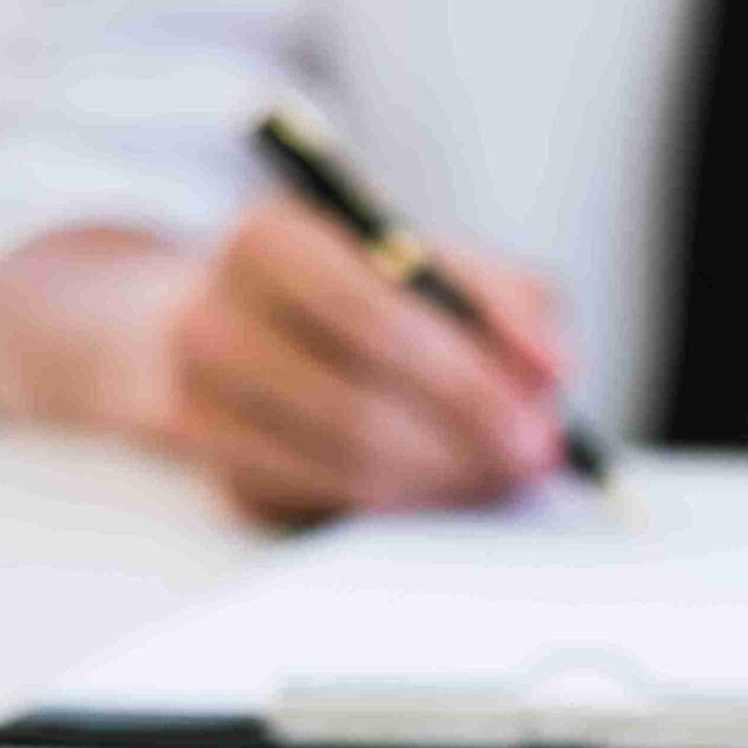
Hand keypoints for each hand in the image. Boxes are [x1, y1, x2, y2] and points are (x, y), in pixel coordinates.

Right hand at [0, 198, 569, 522]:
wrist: (206, 318)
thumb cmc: (345, 288)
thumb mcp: (424, 258)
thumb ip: (504, 298)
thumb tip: (551, 371)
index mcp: (267, 241)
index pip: (380, 320)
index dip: (470, 382)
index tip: (539, 422)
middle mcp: (212, 319)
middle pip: (361, 408)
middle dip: (467, 446)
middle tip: (531, 463)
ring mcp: (196, 402)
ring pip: (344, 470)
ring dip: (441, 484)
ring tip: (495, 475)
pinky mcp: (209, 471)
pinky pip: (321, 506)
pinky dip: (394, 505)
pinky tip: (432, 487)